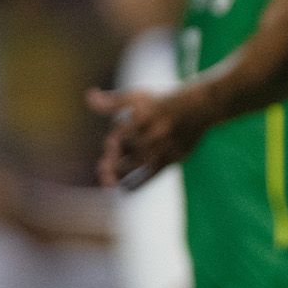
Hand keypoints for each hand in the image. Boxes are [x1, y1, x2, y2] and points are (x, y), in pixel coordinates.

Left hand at [87, 87, 218, 189]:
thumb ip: (113, 102)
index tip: (110, 148)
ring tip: (108, 183)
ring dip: (119, 176)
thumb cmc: (164, 102)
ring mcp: (161, 149)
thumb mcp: (138, 98)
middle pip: (125, 153)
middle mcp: (150, 135)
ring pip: (134, 167)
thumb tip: (89, 97)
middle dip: (111, 164)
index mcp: (141, 119)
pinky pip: (150, 177)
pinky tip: (125, 190)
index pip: (119, 136)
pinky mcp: (171, 160)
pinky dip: (136, 185)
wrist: (199, 109)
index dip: (113, 145)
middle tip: (102, 172)